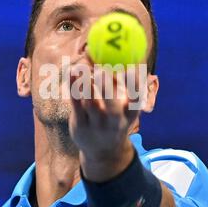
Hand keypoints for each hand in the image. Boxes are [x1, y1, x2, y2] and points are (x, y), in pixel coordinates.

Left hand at [68, 64, 142, 180]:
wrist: (102, 151)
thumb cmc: (114, 119)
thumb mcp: (124, 106)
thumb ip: (120, 82)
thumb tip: (115, 55)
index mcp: (129, 114)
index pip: (135, 100)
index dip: (134, 85)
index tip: (130, 68)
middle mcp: (114, 122)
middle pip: (111, 106)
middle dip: (107, 88)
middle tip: (100, 71)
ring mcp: (96, 125)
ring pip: (90, 104)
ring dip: (86, 85)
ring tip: (81, 68)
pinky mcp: (79, 125)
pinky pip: (75, 104)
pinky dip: (73, 87)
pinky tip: (72, 73)